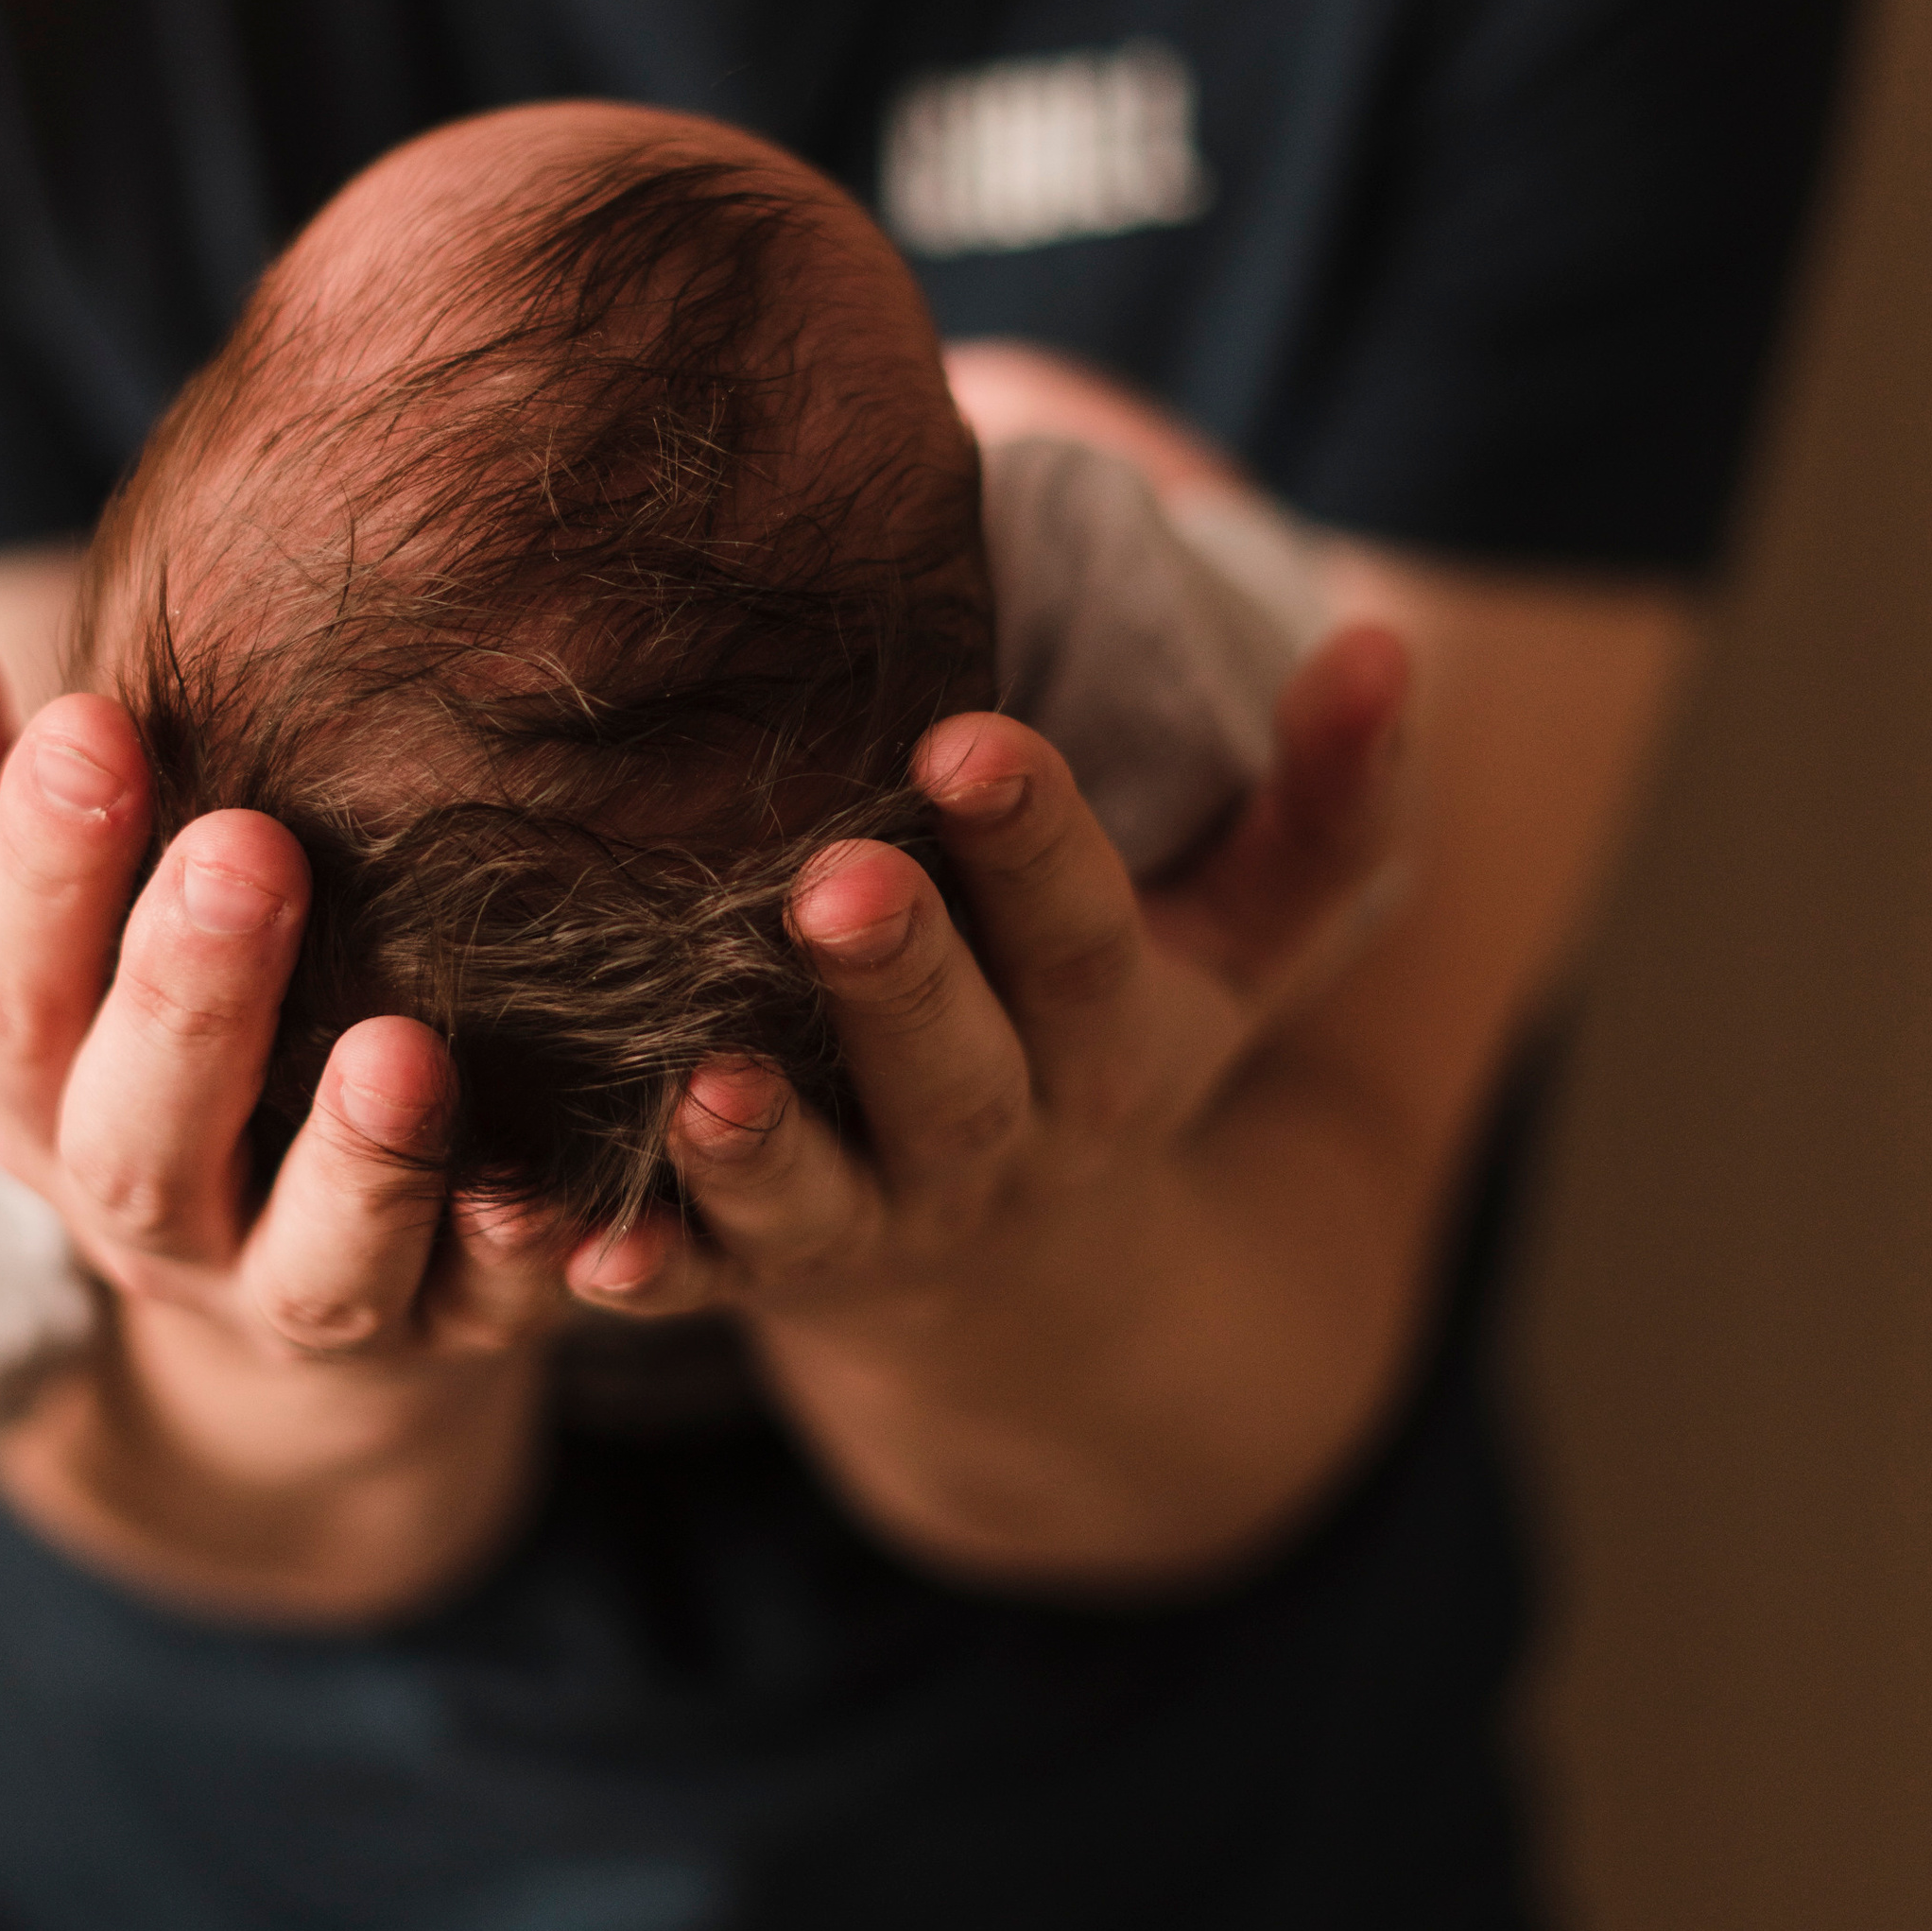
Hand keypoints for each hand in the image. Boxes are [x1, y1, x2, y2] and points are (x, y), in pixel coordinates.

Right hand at [0, 587, 609, 1615]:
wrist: (285, 1276)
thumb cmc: (166, 1021)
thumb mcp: (61, 909)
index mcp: (45, 1090)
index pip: (6, 990)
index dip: (39, 869)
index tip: (92, 727)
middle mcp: (153, 1212)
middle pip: (140, 1136)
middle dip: (188, 1001)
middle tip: (246, 850)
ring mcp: (297, 1291)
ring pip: (316, 1265)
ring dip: (360, 1165)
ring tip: (403, 1049)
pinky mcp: (456, 1331)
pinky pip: (495, 1315)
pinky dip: (530, 1257)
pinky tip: (568, 1195)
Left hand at [575, 615, 1409, 1328]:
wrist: (1032, 1284)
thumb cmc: (1111, 1030)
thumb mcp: (1248, 938)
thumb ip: (1326, 800)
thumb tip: (1384, 645)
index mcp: (1114, 1040)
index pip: (1082, 933)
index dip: (1036, 844)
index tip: (972, 741)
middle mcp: (997, 1141)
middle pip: (954, 1067)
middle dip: (901, 980)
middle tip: (837, 884)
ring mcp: (869, 1224)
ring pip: (817, 1200)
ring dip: (760, 1151)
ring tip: (707, 1084)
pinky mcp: (748, 1279)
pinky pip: (680, 1284)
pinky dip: (617, 1264)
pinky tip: (547, 1235)